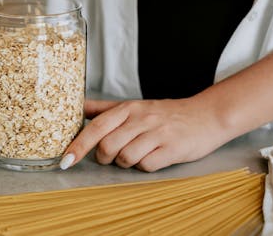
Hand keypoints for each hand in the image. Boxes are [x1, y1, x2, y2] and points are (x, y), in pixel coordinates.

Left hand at [61, 97, 231, 171]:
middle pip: (107, 145)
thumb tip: (78, 106)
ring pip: (126, 157)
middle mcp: (141, 119)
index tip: (66, 160)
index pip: (96, 127)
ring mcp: (157, 133)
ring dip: (125, 163)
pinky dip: (144, 167)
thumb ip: (105, 108)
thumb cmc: (166, 114)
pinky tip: (152, 158)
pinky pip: (147, 165)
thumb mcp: (135, 106)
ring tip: (135, 155)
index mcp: (128, 108)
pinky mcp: (172, 148)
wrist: (207, 115)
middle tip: (112, 156)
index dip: (78, 145)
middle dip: (104, 157)